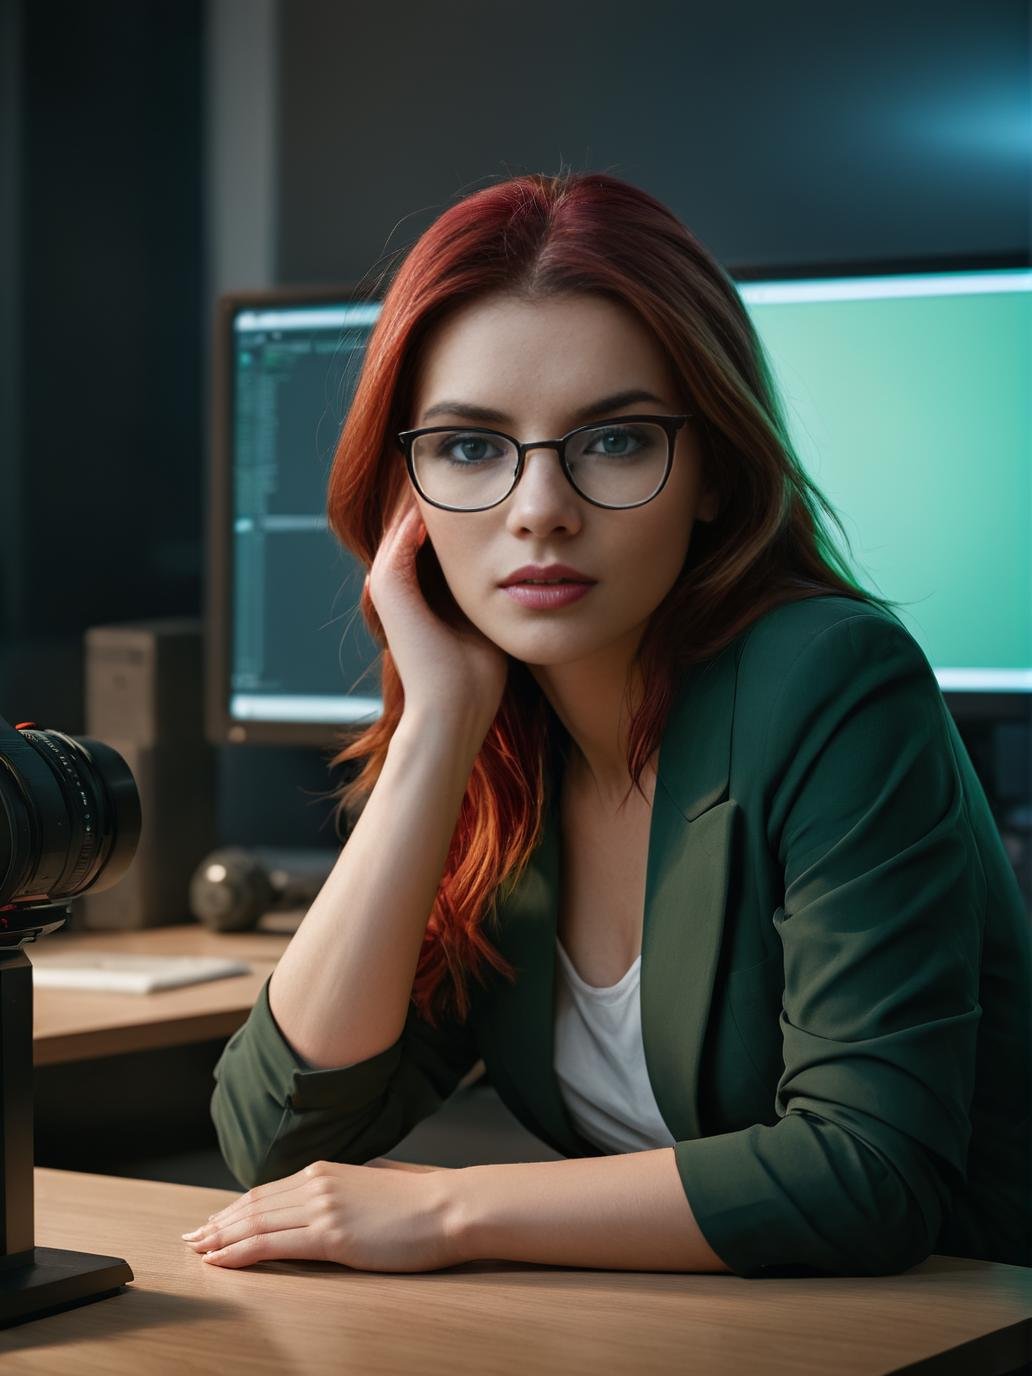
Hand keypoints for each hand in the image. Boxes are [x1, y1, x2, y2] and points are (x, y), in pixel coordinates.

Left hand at [181, 1158, 465, 1272]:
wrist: (450, 1207)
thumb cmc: (421, 1201)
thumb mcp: (374, 1186)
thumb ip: (345, 1190)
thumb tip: (329, 1199)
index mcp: (327, 1171)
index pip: (268, 1191)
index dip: (236, 1208)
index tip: (214, 1220)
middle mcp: (318, 1183)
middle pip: (254, 1205)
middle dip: (219, 1222)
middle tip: (193, 1237)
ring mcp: (323, 1208)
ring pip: (256, 1223)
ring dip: (221, 1238)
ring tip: (198, 1250)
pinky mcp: (331, 1235)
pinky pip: (272, 1244)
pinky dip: (239, 1252)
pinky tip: (221, 1259)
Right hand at [365, 487, 508, 735]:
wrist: (456, 708)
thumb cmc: (479, 675)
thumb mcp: (488, 619)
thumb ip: (491, 593)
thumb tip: (522, 569)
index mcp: (419, 596)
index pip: (431, 541)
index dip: (453, 514)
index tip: (479, 491)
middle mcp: (397, 588)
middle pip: (412, 528)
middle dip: (435, 499)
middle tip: (456, 470)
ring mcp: (387, 588)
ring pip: (401, 527)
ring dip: (422, 499)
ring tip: (444, 473)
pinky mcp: (387, 589)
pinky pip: (399, 539)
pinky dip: (416, 516)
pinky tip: (439, 496)